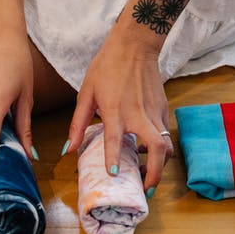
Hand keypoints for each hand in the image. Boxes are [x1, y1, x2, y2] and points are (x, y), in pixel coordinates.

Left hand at [64, 24, 171, 194]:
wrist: (135, 45)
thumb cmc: (107, 66)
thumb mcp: (86, 93)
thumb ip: (78, 123)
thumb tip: (68, 149)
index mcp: (116, 111)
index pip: (116, 139)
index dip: (115, 158)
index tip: (114, 174)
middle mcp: (139, 115)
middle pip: (158, 150)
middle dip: (155, 173)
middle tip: (146, 188)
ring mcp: (155, 113)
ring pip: (166, 145)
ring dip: (160, 164)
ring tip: (146, 173)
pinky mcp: (164, 109)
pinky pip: (164, 134)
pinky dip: (158, 147)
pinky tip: (144, 149)